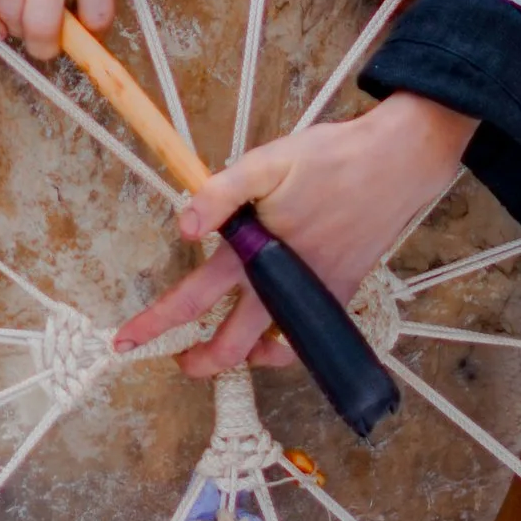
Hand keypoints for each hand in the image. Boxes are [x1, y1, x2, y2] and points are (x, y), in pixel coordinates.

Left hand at [112, 91, 474, 374]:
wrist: (396, 165)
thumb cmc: (330, 158)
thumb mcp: (268, 161)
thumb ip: (222, 194)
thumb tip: (184, 227)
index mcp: (256, 254)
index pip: (193, 299)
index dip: (155, 324)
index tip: (124, 343)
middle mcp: (282, 287)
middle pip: (231, 346)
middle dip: (199, 361)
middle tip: (179, 361)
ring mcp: (315, 297)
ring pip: (270, 351)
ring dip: (242, 356)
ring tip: (222, 347)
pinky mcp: (341, 295)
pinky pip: (304, 339)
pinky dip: (283, 345)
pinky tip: (272, 330)